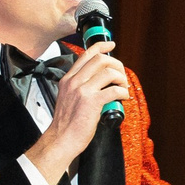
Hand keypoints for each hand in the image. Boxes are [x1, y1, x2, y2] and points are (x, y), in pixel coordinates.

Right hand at [25, 44, 127, 184]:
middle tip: (121, 76)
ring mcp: (82, 91)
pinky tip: (123, 97)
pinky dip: (123, 92)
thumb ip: (79, 86)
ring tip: (123, 87)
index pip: (86, 54)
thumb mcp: (67, 97)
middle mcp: (74, 81)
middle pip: (100, 59)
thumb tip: (98, 82)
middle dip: (116, 65)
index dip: (101, 46)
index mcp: (68, 79)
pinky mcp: (92, 102)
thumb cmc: (66, 123)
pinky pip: (114, 89)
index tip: (111, 45)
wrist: (61, 139)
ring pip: (108, 72)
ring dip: (121, 78)